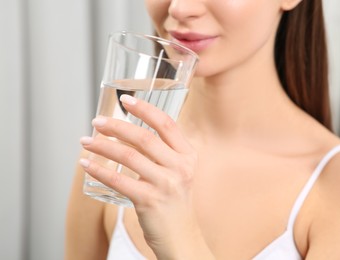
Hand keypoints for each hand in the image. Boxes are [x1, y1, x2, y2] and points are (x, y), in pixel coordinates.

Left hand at [79, 94, 211, 258]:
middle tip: (97, 122)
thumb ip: (163, 153)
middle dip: (116, 126)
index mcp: (187, 155)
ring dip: (102, 145)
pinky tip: (87, 164)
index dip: (145, 109)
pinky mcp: (150, 201)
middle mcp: (180, 167)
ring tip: (86, 141)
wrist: (181, 236)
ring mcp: (166, 184)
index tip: (126, 100)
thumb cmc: (175, 201)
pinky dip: (99, 170)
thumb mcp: (179, 172)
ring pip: (128, 156)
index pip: (166, 124)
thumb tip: (129, 133)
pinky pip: (118, 180)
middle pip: (144, 137)